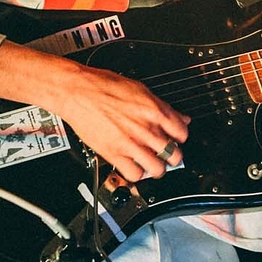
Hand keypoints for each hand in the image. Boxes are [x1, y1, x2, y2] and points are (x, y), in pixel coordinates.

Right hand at [46, 63, 189, 183]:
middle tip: (165, 154)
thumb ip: (163, 107)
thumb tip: (180, 118)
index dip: (180, 139)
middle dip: (172, 156)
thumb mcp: (141, 90)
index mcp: (154, 111)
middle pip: (174, 154)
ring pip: (158, 169)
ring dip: (157, 168)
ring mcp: (131, 143)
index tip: (175, 140)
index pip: (182, 134)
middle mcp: (146, 128)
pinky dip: (137, 174)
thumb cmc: (104, 86)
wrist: (79, 92)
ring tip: (151, 163)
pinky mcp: (114, 153)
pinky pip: (135, 174)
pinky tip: (134, 166)